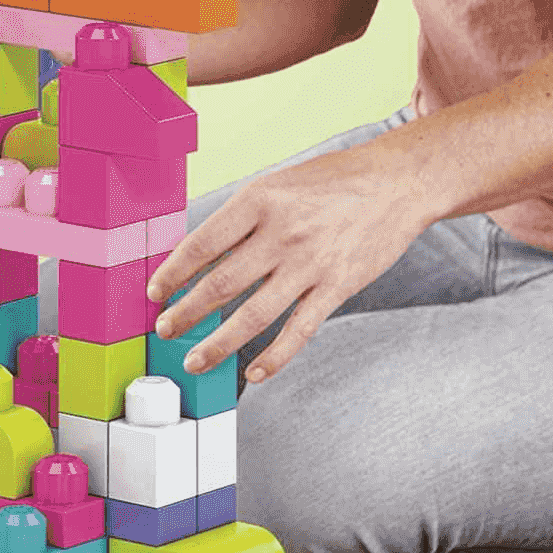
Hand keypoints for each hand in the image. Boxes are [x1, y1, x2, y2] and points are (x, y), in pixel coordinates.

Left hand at [145, 141, 431, 383]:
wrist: (398, 182)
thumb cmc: (334, 179)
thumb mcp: (279, 183)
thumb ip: (245, 217)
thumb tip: (202, 253)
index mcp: (260, 199)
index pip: (202, 243)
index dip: (173, 271)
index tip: (155, 290)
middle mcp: (281, 233)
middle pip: (221, 284)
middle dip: (186, 312)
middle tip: (165, 328)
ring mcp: (310, 264)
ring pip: (253, 315)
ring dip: (218, 343)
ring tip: (194, 359)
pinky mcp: (337, 287)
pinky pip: (298, 331)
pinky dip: (273, 357)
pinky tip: (253, 373)